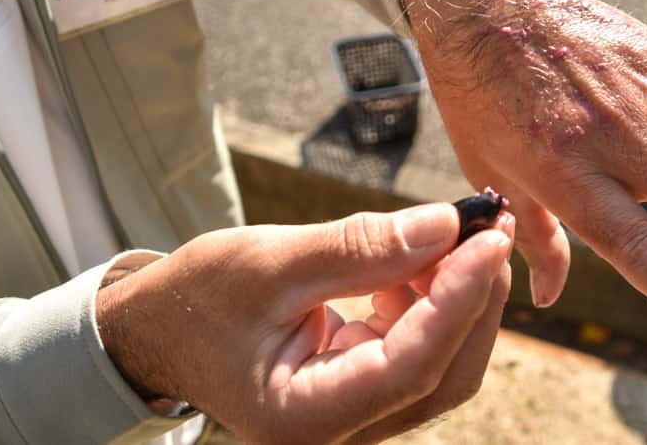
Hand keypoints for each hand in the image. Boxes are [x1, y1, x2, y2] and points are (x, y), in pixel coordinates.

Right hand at [96, 204, 513, 443]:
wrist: (159, 329)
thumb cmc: (197, 298)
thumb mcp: (268, 263)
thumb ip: (358, 248)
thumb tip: (445, 225)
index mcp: (306, 417)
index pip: (412, 366)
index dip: (459, 298)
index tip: (487, 235)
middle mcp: (340, 431)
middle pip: (444, 372)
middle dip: (474, 294)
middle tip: (487, 222)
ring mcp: (355, 415)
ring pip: (441, 361)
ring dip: (458, 292)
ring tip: (456, 229)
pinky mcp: (363, 388)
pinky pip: (419, 346)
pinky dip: (432, 297)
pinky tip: (424, 254)